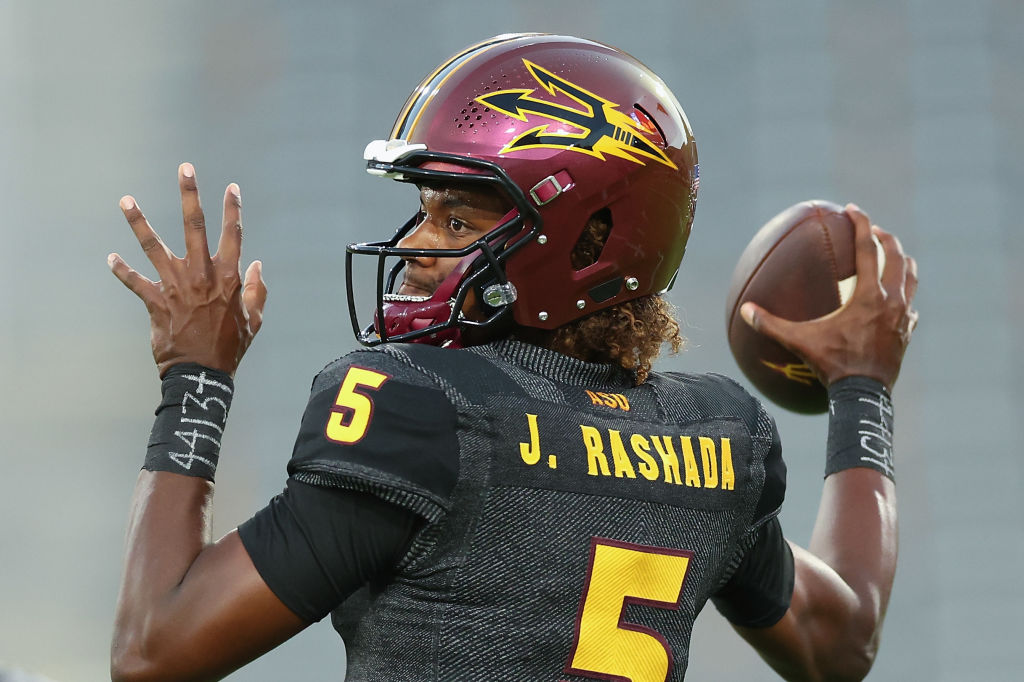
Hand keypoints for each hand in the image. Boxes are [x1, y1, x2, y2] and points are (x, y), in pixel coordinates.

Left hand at [108, 163, 267, 377]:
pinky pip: (135, 283)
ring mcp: (175, 286)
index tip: (232, 187)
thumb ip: (257, 291)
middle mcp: (201, 275)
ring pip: (154, 247)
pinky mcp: (156, 302)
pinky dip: (122, 270)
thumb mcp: (254, 320)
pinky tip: (110, 258)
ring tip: (125, 200)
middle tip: (185, 169)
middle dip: (190, 195)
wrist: (203, 374)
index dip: (234, 210)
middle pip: (193, 227)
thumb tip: (258, 266)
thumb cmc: (230, 348)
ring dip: (138, 222)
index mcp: (228, 278)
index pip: (233, 235)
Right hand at [740, 204, 917, 390]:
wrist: (864, 395)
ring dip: (902, 261)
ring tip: (893, 254)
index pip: (869, 249)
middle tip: (873, 229)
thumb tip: (745, 311)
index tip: (854, 209)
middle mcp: (892, 300)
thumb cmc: (832, 365)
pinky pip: (910, 306)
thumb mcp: (799, 342)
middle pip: (897, 256)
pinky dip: (903, 295)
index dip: (861, 224)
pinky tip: (896, 299)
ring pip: (911, 277)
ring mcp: (903, 317)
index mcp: (869, 295)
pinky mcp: (907, 333)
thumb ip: (771, 325)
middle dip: (886, 237)